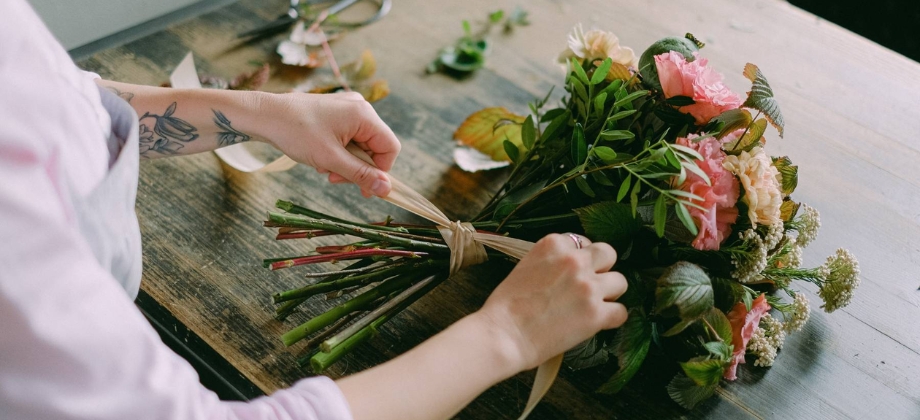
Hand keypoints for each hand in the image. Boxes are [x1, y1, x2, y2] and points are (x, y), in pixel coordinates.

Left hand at [261, 91, 400, 196]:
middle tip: (335, 179)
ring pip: (360, 145)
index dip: (380, 171)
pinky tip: (321, 157)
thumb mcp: (331, 159)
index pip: (390, 148)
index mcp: (364, 115)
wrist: (265, 115)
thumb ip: (361, 175)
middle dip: (357, 168)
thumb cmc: (296, 132)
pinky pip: (348, 138)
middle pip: (375, 147)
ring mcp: (348, 108)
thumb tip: (386, 190)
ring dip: (346, 162)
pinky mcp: (336, 112)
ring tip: (324, 167)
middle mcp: (360, 107)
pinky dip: (338, 152)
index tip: (363, 188)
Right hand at [475, 233, 627, 370]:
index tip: (574, 272)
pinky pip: (621, 311)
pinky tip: (598, 323)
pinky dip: (612, 319)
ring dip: (609, 294)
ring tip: (593, 306)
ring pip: (620, 281)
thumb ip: (551, 263)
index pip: (582, 242)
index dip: (580, 259)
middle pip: (607, 254)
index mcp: (553, 245)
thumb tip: (568, 271)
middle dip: (601, 269)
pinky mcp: (596, 313)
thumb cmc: (506, 307)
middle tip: (589, 286)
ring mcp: (588, 286)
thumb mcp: (525, 267)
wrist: (503, 335)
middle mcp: (574, 260)